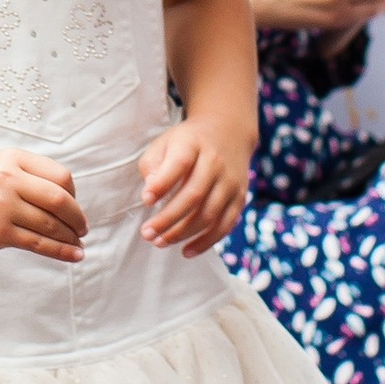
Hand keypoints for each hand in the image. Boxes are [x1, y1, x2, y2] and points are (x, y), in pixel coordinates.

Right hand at [0, 152, 85, 261]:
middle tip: (83, 229)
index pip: (60, 176)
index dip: (74, 194)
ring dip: (71, 238)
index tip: (74, 207)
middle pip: (59, 200)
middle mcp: (8, 179)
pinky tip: (74, 255)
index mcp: (13, 159)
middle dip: (78, 218)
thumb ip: (33, 177)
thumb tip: (72, 205)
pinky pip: (38, 244)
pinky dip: (61, 251)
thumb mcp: (2, 168)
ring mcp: (2, 206)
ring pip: (50, 225)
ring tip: (78, 244)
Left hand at [138, 117, 248, 255]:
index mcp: (193, 143)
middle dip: (167, 219)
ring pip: (208, 214)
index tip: (145, 201)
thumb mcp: (166, 142)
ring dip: (182, 233)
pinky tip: (186, 251)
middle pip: (193, 195)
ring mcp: (230, 181)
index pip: (179, 164)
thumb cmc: (187, 142)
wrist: (228, 132)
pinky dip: (205, 242)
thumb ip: (152, 165)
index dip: (162, 184)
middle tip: (147, 233)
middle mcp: (215, 162)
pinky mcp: (239, 198)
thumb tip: (149, 194)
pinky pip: (224, 225)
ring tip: (159, 242)